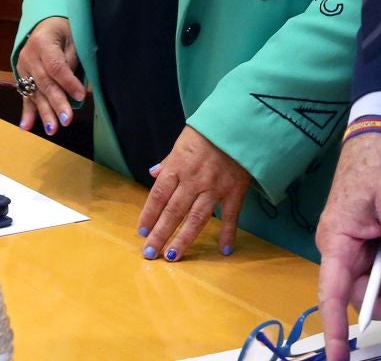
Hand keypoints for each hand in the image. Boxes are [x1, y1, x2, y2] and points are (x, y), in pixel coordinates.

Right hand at [14, 16, 85, 136]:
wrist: (45, 23)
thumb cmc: (64, 30)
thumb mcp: (73, 38)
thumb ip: (74, 61)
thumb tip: (82, 90)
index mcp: (43, 42)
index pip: (56, 66)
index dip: (68, 82)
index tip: (80, 96)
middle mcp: (29, 56)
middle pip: (44, 82)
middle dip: (56, 102)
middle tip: (66, 120)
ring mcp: (23, 68)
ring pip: (35, 92)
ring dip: (44, 112)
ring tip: (52, 129)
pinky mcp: (22, 77)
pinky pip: (25, 96)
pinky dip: (27, 112)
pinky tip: (26, 127)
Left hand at [137, 125, 252, 259]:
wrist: (238, 123)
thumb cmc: (207, 131)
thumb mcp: (182, 141)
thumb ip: (168, 161)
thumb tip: (153, 173)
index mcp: (178, 166)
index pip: (159, 195)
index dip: (149, 214)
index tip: (141, 232)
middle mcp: (194, 180)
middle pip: (174, 211)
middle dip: (160, 234)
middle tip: (149, 253)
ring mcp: (215, 188)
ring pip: (197, 219)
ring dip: (183, 239)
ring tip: (172, 257)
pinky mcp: (235, 191)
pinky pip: (231, 216)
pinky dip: (228, 233)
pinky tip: (223, 250)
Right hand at [317, 131, 380, 360]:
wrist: (376, 133)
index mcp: (336, 238)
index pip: (332, 294)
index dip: (336, 329)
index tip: (339, 357)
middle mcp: (335, 244)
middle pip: (356, 292)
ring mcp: (346, 242)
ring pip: (368, 281)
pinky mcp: (358, 237)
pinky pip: (373, 265)